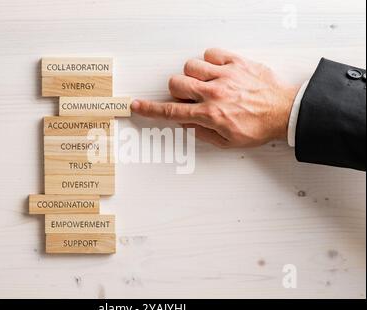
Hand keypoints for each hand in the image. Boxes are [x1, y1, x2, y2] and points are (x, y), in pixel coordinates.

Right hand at [131, 48, 299, 147]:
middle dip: (177, 91)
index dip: (151, 109)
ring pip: (190, 65)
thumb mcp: (228, 141)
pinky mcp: (237, 63)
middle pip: (176, 82)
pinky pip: (211, 53)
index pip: (172, 111)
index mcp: (210, 114)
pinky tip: (217, 71)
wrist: (285, 112)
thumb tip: (187, 124)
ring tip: (205, 83)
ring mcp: (225, 75)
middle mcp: (214, 93)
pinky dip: (209, 61)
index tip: (138, 105)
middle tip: (190, 97)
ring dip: (192, 75)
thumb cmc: (260, 126)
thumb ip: (203, 133)